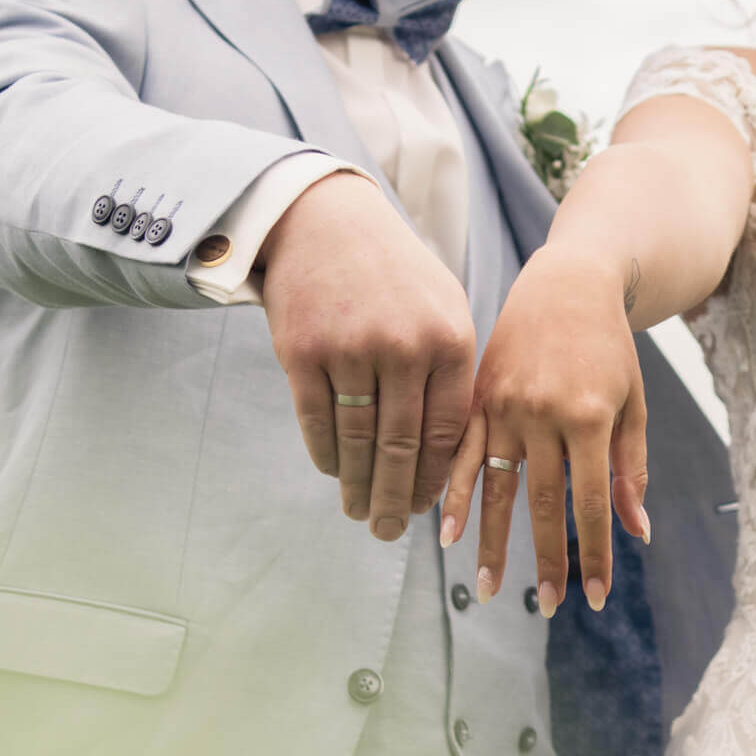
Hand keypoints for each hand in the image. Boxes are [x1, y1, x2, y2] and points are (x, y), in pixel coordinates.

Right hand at [259, 174, 475, 536]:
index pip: (447, 432)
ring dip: (358, 487)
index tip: (427, 509)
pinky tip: (334, 474)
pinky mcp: (302, 350)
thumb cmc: (396, 280)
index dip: (436, 479)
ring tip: (360, 513)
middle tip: (390, 532)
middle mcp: (403, 346)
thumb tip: (451, 461)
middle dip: (397, 500)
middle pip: (401, 447)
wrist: (329, 223)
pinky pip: (316, 422)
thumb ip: (453, 377)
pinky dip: (325, 456)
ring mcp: (351, 348)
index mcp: (450, 340)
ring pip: (357, 441)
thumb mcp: (444, 312)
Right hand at [442, 250, 650, 611]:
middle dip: (549, 561)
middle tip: (550, 608)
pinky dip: (455, 496)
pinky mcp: (477, 398)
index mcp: (589, 416)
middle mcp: (543, 413)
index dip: (593, 552)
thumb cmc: (610, 349)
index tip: (595, 596)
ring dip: (493, 543)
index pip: (590, 502)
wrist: (566, 285)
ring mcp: (504, 405)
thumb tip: (635, 533)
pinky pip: (462, 455)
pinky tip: (446, 534)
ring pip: (496, 487)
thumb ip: (631, 468)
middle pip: (542, 504)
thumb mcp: (634, 403)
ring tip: (490, 590)